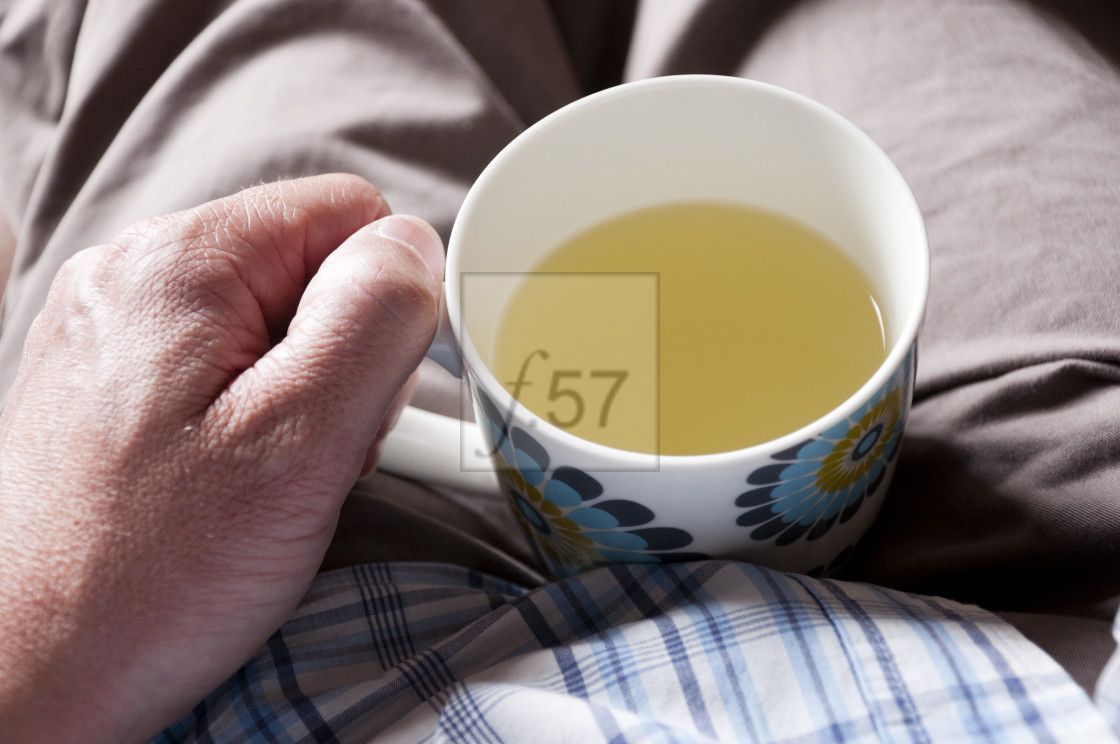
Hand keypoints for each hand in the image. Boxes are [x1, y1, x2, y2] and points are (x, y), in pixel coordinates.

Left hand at [0, 175, 443, 741]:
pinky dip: (256, 415)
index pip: (349, 213)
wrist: (26, 674)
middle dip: (343, 356)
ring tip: (270, 476)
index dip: (386, 301)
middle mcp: (134, 274)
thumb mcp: (300, 440)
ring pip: (274, 318)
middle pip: (310, 266)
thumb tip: (411, 245)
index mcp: (181, 262)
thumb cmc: (152, 576)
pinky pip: (225, 362)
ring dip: (303, 394)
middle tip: (313, 451)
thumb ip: (373, 320)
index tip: (366, 394)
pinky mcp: (110, 379)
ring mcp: (115, 327)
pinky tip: (237, 478)